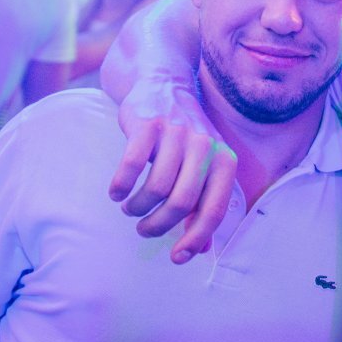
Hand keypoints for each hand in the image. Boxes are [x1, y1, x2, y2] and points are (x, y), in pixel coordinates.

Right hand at [109, 75, 236, 263]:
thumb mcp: (206, 165)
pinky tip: (117, 192)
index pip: (214, 210)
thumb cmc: (186, 136)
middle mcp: (205, 146)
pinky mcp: (148, 125)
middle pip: (182, 203)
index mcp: (224, 160)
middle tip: (144, 228)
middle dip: (159, 225)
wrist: (165, 84)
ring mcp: (176, 134)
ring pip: (156, 188)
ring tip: (131, 208)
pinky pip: (131, 167)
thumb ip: (205, 203)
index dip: (195, 239)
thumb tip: (202, 250)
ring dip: (138, 208)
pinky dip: (120, 187)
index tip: (177, 258)